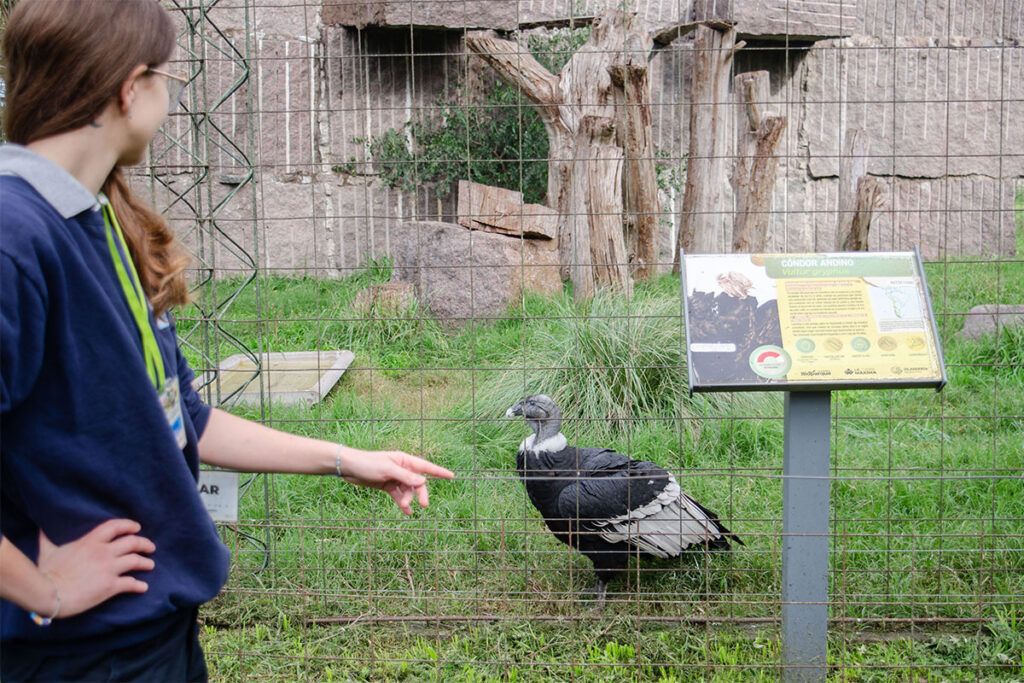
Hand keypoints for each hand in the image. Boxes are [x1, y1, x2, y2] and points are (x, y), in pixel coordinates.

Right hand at [36, 519, 155, 618]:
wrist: (48, 593)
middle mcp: (103, 553)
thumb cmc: (47, 572)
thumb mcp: (48, 551)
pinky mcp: (110, 586)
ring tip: (150, 565)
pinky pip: (131, 584)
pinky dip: (139, 585)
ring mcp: (108, 569)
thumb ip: (48, 539)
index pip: (115, 526)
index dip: (129, 525)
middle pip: (132, 543)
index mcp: (90, 542)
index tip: (137, 528)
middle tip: (151, 547)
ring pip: (136, 561)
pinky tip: (143, 587)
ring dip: (145, 563)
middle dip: (145, 544)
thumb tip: (42, 528)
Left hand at [339, 450, 454, 514]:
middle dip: (421, 493)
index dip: (439, 472)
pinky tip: (406, 511)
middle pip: (417, 483)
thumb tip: (424, 481)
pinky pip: (399, 495)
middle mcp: (402, 469)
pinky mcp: (388, 486)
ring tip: (405, 506)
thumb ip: (406, 476)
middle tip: (424, 505)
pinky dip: (402, 503)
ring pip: (408, 491)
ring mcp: (395, 478)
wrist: (349, 468)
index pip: (426, 467)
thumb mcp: (387, 470)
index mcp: (404, 460)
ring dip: (408, 499)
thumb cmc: (368, 464)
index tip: (452, 476)